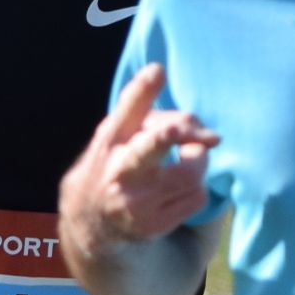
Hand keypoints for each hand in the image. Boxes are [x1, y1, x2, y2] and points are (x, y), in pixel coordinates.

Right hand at [60, 62, 219, 255]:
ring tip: (186, 160)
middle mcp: (120, 169)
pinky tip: (180, 188)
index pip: (125, 109)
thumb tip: (194, 122)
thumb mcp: (115, 136)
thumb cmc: (113, 165)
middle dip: (171, 134)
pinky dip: (197, 187)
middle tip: (205, 133)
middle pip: (149, 147)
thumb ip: (146, 118)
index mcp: (110, 140)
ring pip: (191, 172)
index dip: (143, 88)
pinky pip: (197, 196)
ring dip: (198, 160)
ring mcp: (137, 201)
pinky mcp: (154, 224)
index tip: (158, 70)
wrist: (88, 223)